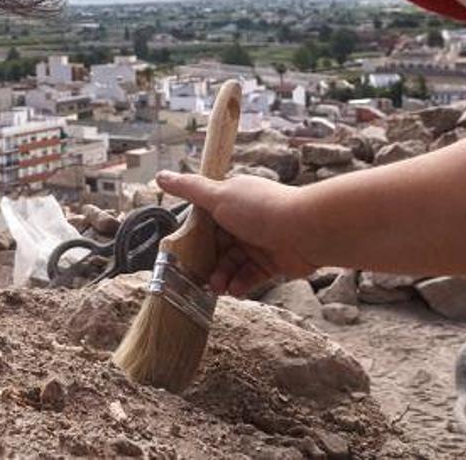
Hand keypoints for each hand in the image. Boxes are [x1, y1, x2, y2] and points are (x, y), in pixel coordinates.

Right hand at [157, 170, 315, 297]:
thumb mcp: (218, 196)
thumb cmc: (261, 209)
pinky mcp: (273, 262)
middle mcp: (245, 220)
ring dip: (223, 276)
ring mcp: (259, 241)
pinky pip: (251, 276)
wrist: (305, 230)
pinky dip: (241, 284)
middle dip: (208, 263)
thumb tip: (160, 176)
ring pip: (233, 263)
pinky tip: (234, 290)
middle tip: (199, 278)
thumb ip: (189, 189)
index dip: (196, 238)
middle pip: (218, 246)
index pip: (207, 221)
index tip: (186, 253)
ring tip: (218, 287)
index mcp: (232, 201)